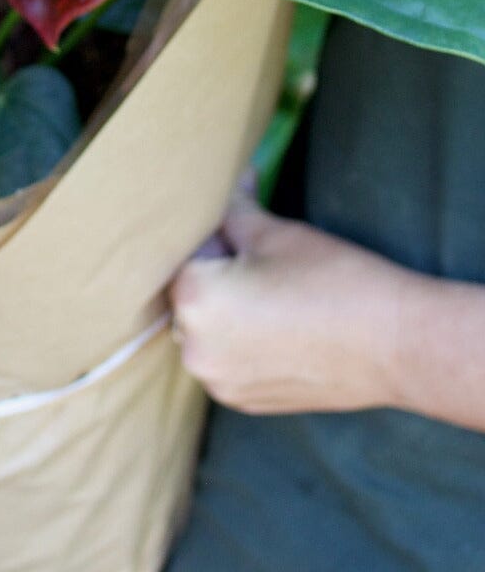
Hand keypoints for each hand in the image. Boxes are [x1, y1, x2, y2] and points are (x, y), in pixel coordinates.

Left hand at [169, 196, 410, 414]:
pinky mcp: (242, 399)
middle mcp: (194, 347)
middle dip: (213, 274)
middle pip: (186, 294)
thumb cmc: (334, 281)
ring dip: (223, 309)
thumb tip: (225, 180)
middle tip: (259, 265)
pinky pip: (222, 359)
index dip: (212, 238)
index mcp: (193, 299)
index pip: (180, 253)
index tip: (242, 236)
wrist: (399, 347)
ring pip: (202, 328)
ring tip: (272, 297)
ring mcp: (217, 380)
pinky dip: (237, 341)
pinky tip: (278, 327)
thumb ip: (232, 209)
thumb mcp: (273, 233)